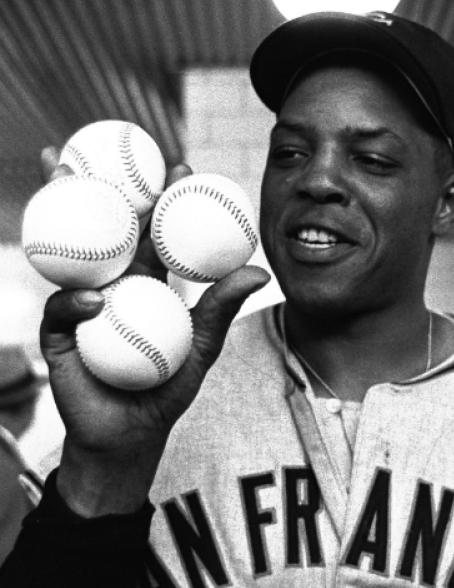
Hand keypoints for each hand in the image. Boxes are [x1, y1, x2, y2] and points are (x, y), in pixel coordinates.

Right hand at [38, 148, 269, 514]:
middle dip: (98, 187)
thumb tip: (260, 272)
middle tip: (98, 151)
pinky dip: (78, 305)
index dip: (162, 198)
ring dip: (62, 215)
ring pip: (70, 254)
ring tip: (61, 179)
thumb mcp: (201, 348)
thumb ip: (221, 310)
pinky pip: (64, 312)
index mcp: (145, 282)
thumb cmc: (168, 390)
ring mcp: (82, 306)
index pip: (152, 232)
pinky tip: (97, 302)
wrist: (131, 436)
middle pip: (104, 229)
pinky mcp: (60, 335)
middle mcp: (111, 285)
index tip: (180, 166)